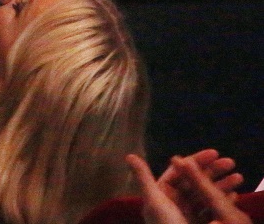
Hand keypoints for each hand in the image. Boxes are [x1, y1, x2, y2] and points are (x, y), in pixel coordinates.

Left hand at [127, 154, 250, 223]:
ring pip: (204, 194)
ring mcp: (186, 214)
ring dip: (221, 184)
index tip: (215, 153)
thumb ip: (144, 178)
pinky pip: (211, 209)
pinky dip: (222, 200)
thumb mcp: (155, 201)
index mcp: (162, 194)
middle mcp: (173, 202)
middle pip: (194, 181)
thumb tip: (130, 155)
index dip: (197, 160)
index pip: (180, 171)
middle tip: (231, 163)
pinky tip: (235, 195)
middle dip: (213, 171)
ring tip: (239, 178)